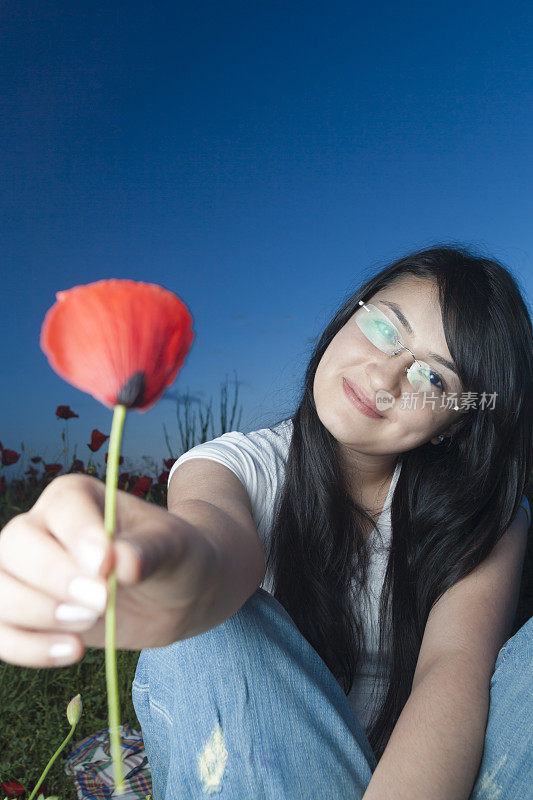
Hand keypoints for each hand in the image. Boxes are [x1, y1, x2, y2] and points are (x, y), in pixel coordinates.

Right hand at [0, 473, 213, 667]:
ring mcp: (25, 571)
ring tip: (88, 625)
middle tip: (101, 603)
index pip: (61, 508)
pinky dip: (27, 648)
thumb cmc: (173, 557)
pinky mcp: (24, 612)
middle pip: (14, 545)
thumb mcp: (174, 547)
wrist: (174, 595)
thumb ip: (150, 550)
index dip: (77, 537)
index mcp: (75, 497)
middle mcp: (40, 527)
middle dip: (53, 580)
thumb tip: (124, 562)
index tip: (106, 568)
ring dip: (36, 615)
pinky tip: (73, 652)